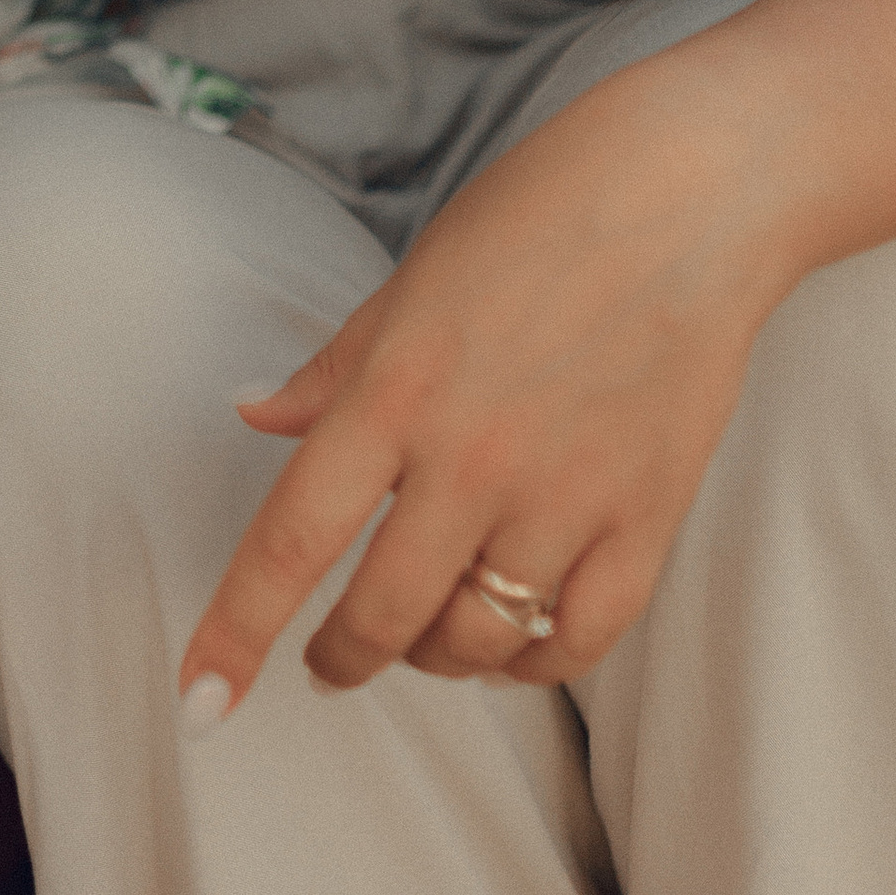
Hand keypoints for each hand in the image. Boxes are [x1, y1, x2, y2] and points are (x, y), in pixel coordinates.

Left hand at [179, 47, 792, 712]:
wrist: (695, 192)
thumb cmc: (542, 213)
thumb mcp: (411, 278)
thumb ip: (333, 366)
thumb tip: (254, 417)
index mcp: (395, 391)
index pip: (290, 540)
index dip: (235, 632)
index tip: (201, 702)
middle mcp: (471, 458)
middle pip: (381, 616)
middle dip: (341, 658)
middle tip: (332, 660)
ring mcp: (565, 495)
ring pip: (476, 641)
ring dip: (434, 657)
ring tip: (424, 637)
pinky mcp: (647, 518)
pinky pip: (577, 639)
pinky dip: (533, 662)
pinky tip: (513, 640)